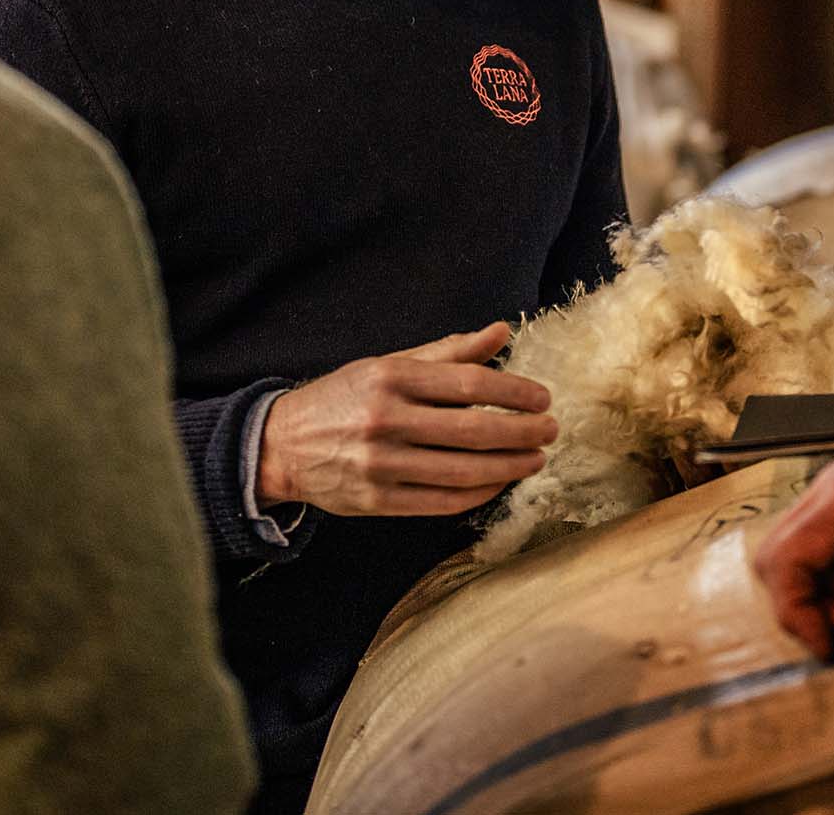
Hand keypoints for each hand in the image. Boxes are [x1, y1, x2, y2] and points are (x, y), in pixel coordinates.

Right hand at [256, 322, 557, 517]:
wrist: (283, 445)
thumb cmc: (345, 398)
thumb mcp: (388, 364)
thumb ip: (447, 352)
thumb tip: (502, 331)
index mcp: (390, 377)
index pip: (468, 383)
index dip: (514, 391)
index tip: (543, 398)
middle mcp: (385, 419)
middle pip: (472, 429)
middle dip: (522, 432)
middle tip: (550, 430)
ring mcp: (380, 464)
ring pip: (463, 471)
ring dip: (509, 467)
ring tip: (535, 459)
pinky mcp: (377, 502)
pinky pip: (442, 502)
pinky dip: (478, 494)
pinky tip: (499, 483)